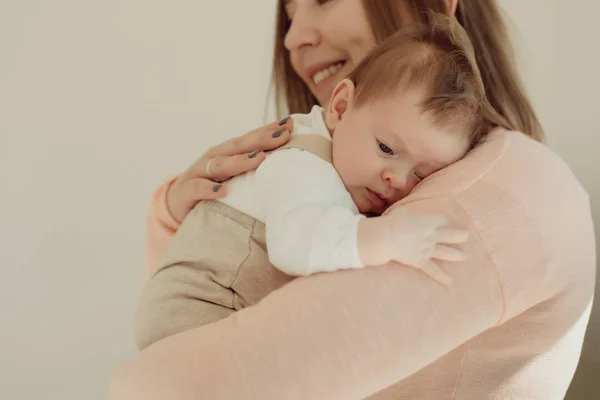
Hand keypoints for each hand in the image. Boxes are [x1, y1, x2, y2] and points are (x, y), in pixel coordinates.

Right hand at [166, 118, 292, 222]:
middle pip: (239, 146)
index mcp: (227, 153)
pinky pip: (198, 189)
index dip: (269, 130)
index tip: (290, 124)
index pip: (250, 138)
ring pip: (221, 165)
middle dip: (262, 139)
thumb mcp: (234, 178)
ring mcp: (199, 173)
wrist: (175, 204)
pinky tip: (222, 191)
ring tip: (260, 159)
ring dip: (241, 161)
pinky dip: (209, 189)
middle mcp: (214, 158)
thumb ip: (254, 170)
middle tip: (283, 136)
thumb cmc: (213, 189)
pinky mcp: (186, 192)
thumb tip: (288, 168)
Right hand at [384, 208, 467, 284]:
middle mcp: (432, 235)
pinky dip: (441, 276)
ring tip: (463, 257)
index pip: (441, 220)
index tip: (443, 222)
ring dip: (455, 255)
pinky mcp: (421, 261)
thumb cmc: (392, 222)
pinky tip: (449, 281)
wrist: (387, 237)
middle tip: (466, 236)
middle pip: (450, 235)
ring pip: (446, 252)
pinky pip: (433, 270)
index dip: (442, 221)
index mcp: (428, 221)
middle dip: (459, 235)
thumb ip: (408, 212)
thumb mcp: (402, 211)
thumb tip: (407, 214)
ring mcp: (428, 249)